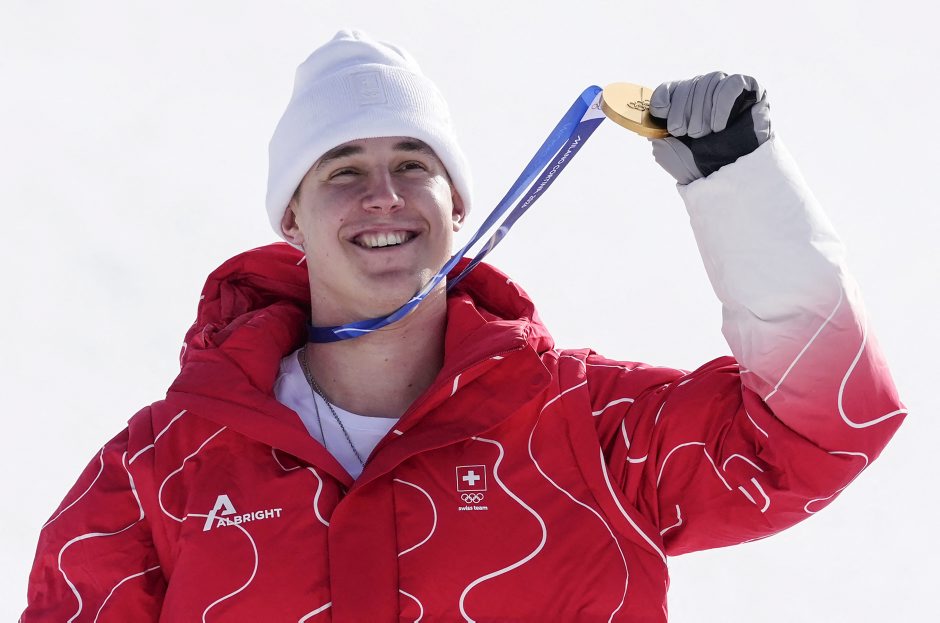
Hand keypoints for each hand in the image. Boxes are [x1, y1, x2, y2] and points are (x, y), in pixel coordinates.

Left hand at [649, 72, 771, 183]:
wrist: (729, 180)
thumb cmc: (697, 165)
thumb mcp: (667, 150)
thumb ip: (656, 129)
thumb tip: (655, 110)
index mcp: (684, 105)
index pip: (669, 88)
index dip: (663, 98)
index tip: (662, 113)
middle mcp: (705, 93)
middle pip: (690, 84)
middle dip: (682, 110)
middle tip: (684, 133)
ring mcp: (727, 90)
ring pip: (710, 82)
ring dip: (701, 112)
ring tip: (703, 134)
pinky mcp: (751, 90)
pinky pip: (731, 85)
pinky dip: (721, 105)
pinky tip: (718, 127)